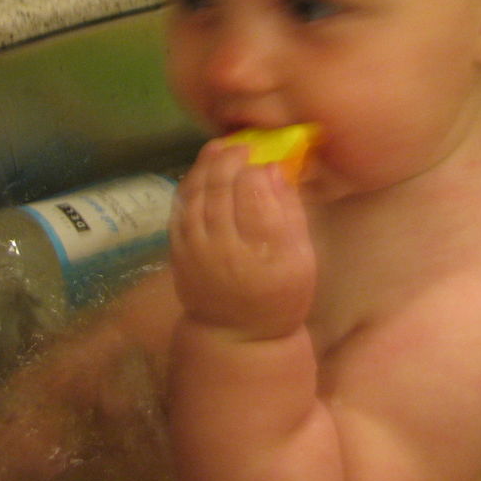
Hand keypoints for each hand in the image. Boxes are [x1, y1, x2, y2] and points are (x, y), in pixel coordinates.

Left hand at [169, 141, 315, 341]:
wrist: (237, 333)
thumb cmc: (280, 295)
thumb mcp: (302, 259)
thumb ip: (290, 212)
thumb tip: (275, 170)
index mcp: (263, 252)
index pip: (255, 195)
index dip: (258, 170)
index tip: (265, 161)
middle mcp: (225, 249)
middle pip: (222, 191)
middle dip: (230, 161)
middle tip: (242, 146)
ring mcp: (195, 250)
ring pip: (197, 196)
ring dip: (206, 167)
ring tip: (220, 149)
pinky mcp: (177, 252)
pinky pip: (179, 209)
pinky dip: (188, 185)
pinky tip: (200, 171)